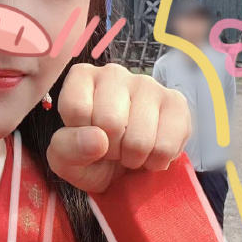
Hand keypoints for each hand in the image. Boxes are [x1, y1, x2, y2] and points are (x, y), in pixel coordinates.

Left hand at [46, 63, 190, 192]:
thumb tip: (98, 140)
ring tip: (130, 150)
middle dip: (110, 149)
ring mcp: (148, 84)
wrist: (125, 168)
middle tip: (111, 148)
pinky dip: (156, 161)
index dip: (80, 136)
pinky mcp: (176, 102)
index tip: (86, 137)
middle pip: (110, 122)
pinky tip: (151, 152)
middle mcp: (114, 73)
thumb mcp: (65, 158)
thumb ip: (68, 148)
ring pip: (139, 138)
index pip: (76, 108)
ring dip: (133, 158)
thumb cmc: (91, 155)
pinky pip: (166, 146)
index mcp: (82, 77)